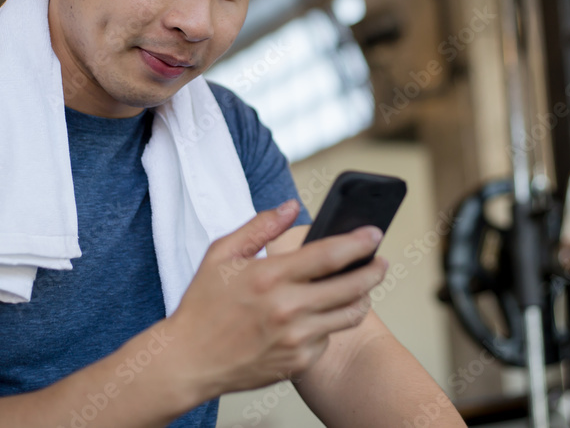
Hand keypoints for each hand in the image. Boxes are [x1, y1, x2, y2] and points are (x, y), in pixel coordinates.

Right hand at [165, 200, 387, 398]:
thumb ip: (260, 227)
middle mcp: (287, 309)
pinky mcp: (298, 362)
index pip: (330, 254)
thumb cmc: (203, 306)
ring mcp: (295, 339)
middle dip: (374, 270)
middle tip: (380, 262)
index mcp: (270, 277)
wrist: (189, 361)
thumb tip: (291, 207)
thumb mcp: (221, 254)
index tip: (374, 234)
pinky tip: (318, 316)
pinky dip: (329, 325)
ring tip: (361, 288)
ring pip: (349, 315)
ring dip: (362, 298)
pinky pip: (329, 338)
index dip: (359, 242)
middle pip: (352, 286)